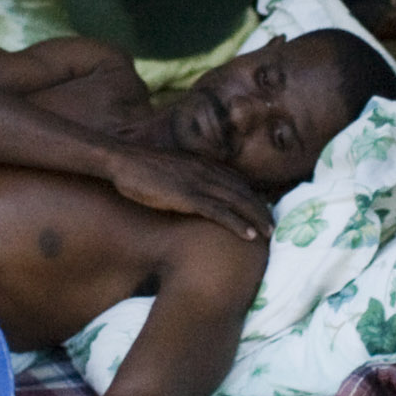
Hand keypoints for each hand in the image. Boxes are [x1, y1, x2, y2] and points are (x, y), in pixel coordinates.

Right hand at [102, 146, 276, 243]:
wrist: (122, 160)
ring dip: (256, 218)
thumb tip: (191, 193)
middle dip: (261, 210)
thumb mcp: (171, 171)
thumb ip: (186, 178)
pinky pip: (219, 211)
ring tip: (269, 234)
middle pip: (243, 192)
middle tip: (273, 227)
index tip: (263, 212)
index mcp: (203, 165)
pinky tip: (248, 235)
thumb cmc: (141, 168)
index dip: (253, 197)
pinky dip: (236, 223)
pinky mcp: (187, 197)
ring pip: (237, 202)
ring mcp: (198, 183)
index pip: (238, 181)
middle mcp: (206, 172)